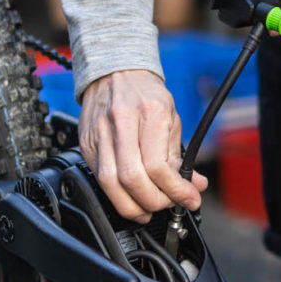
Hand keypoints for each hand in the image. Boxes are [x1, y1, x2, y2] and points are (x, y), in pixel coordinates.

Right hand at [77, 68, 207, 221]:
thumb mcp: (172, 117)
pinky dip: (116, 195)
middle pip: (132, 178)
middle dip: (153, 201)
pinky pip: (99, 178)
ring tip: (148, 210)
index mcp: (149, 113)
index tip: (188, 199)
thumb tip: (194, 186)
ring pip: (109, 183)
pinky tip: (130, 198)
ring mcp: (99, 134)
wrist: (115, 71)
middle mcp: (121, 123)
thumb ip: (180, 155)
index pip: (157, 165)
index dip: (174, 190)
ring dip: (131, 205)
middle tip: (166, 204)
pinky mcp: (87, 144)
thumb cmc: (145, 93)